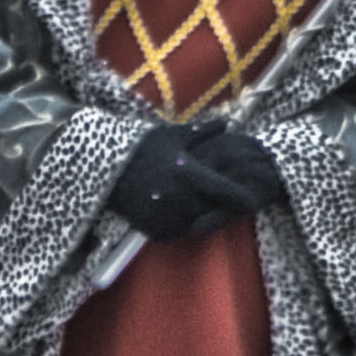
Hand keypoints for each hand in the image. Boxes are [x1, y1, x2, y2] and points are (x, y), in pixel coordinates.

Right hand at [108, 121, 277, 239]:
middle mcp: (181, 199)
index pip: (229, 193)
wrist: (103, 166)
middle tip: (220, 196)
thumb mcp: (173, 135)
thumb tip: (227, 124)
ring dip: (200, 213)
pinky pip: (177, 231)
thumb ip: (203, 133)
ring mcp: (166, 217)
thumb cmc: (141, 145)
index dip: (242, 195)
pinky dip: (180, 222)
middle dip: (219, 203)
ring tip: (195, 199)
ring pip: (197, 222)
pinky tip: (176, 207)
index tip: (251, 194)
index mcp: (190, 175)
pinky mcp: (153, 230)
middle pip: (214, 210)